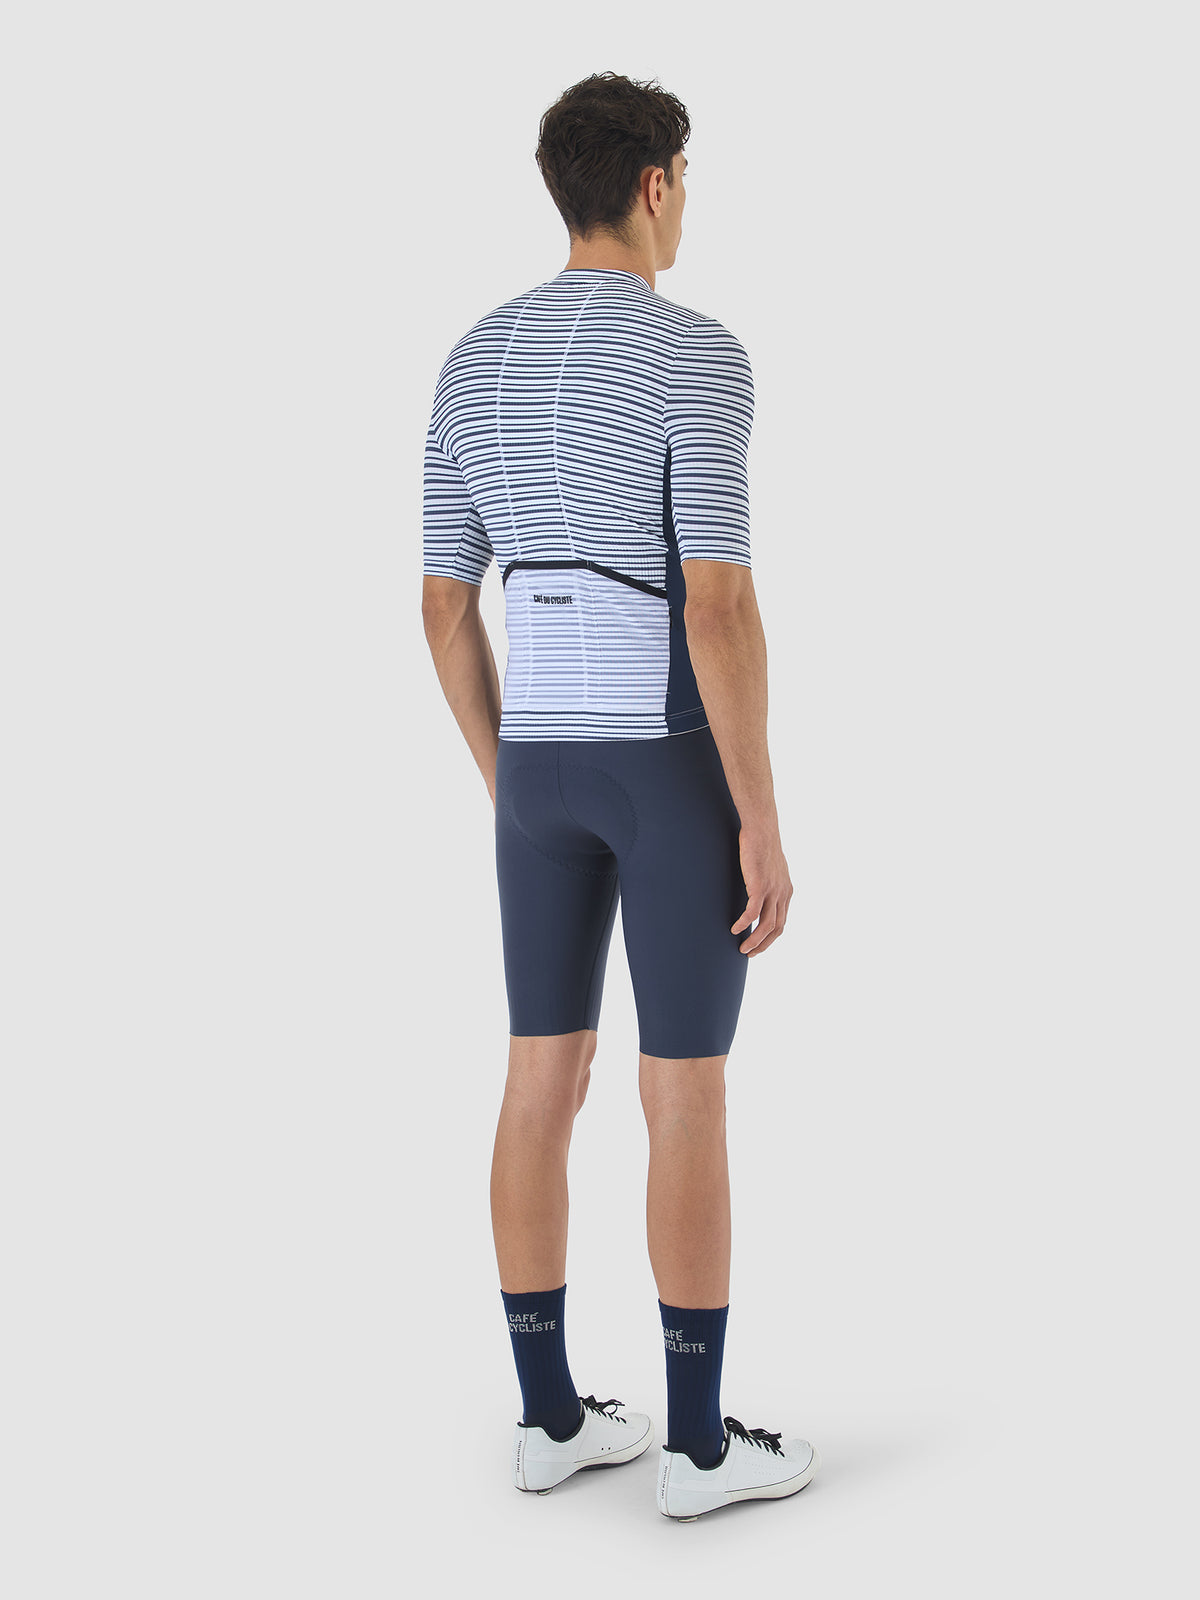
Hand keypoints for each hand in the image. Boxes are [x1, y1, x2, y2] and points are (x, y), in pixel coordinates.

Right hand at [732, 826, 792, 955]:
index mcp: (786, 891)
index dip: (770, 937)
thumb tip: (756, 887)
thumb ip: (767, 881)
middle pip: (777, 928)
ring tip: (742, 948)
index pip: (781, 921)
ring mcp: (773, 890)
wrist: (762, 828)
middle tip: (749, 953)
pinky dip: (744, 923)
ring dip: (754, 940)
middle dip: (764, 944)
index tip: (758, 945)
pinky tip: (735, 929)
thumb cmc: (761, 843)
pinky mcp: (760, 886)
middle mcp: (783, 893)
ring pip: (766, 925)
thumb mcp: (769, 867)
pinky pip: (752, 912)